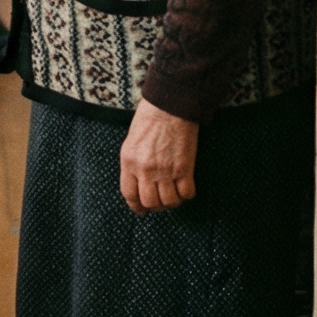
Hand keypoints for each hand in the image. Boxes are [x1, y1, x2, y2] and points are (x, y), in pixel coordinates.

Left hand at [119, 99, 198, 213]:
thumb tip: (140, 183)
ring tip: (174, 195)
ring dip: (173, 202)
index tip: (142, 211)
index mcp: (128, 161)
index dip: (136, 206)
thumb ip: (133, 163)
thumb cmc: (150, 119)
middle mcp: (145, 169)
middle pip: (150, 202)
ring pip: (169, 202)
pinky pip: (187, 193)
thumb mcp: (132, 141)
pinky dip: (187, 195)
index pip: (129, 194)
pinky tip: (186, 188)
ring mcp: (165, 170)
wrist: (170, 106)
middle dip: (156, 207)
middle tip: (161, 203)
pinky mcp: (184, 168)